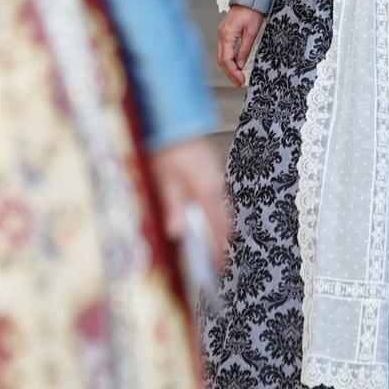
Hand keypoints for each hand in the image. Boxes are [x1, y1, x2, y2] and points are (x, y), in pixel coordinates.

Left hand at [148, 135, 230, 279]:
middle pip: (225, 222)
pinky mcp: (211, 172)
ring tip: (211, 246)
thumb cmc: (167, 148)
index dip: (218, 250)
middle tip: (216, 263)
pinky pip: (218, 199)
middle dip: (221, 243)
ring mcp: (216, 178)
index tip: (217, 269)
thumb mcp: (164, 179)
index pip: (217, 228)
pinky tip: (204, 220)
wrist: (176, 119)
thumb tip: (177, 233)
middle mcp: (216, 186)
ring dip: (219, 229)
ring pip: (223, 210)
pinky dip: (215, 214)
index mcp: (206, 191)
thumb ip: (173, 206)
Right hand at [215, 5, 265, 86]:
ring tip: (238, 78)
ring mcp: (221, 34)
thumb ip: (245, 49)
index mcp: (226, 35)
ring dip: (229, 68)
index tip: (241, 81)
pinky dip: (229, 61)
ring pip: (221, 56)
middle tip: (240, 83)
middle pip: (221, 60)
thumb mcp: (252, 32)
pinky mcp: (225, 33)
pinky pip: (224, 50)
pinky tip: (236, 66)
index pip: (226, 59)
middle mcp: (221, 35)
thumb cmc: (252, 11)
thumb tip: (240, 65)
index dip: (233, 72)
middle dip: (230, 73)